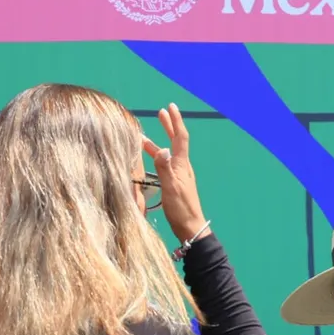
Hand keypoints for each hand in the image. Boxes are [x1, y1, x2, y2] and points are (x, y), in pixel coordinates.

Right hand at [143, 103, 208, 244]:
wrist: (190, 227)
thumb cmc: (181, 209)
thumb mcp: (171, 188)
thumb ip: (164, 168)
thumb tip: (161, 148)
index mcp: (182, 165)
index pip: (180, 138)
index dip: (176, 121)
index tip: (170, 107)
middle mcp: (182, 167)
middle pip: (176, 142)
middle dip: (169, 126)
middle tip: (162, 113)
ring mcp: (179, 175)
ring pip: (168, 154)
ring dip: (157, 143)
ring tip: (143, 137)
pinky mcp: (175, 184)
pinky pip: (164, 165)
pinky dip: (156, 159)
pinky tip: (148, 161)